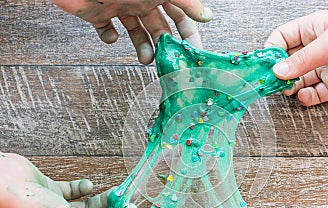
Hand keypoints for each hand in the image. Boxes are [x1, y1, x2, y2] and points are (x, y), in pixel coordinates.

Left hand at [52, 0, 212, 63]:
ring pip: (136, 32)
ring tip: (146, 59)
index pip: (179, 16)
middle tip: (169, 60)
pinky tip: (112, 38)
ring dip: (143, 47)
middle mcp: (140, 0)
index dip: (188, 33)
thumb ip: (185, 2)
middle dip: (165, 45)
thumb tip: (207, 16)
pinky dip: (109, 38)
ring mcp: (120, 7)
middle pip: (159, 27)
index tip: (193, 51)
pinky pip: (106, 30)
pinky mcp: (98, 14)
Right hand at [265, 10, 327, 105]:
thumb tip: (279, 70)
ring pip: (298, 79)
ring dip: (290, 86)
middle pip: (287, 62)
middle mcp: (317, 49)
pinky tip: (304, 95)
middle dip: (279, 72)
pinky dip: (306, 97)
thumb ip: (302, 59)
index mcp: (313, 29)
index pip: (283, 38)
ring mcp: (325, 67)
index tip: (265, 63)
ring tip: (287, 89)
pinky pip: (314, 93)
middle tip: (272, 81)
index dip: (272, 50)